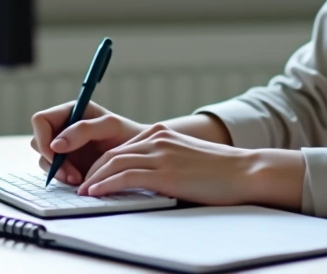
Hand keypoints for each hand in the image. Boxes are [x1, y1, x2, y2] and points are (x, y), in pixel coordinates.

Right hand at [30, 100, 146, 185]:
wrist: (137, 156)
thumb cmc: (127, 135)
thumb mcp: (109, 126)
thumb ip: (83, 130)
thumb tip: (56, 145)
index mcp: (69, 112)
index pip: (41, 121)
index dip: (44, 137)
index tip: (57, 152)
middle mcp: (62, 129)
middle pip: (38, 141)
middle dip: (51, 160)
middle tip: (70, 173)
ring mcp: (63, 148)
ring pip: (43, 160)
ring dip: (58, 172)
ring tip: (79, 179)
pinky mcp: (66, 165)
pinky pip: (53, 172)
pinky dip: (63, 178)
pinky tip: (80, 181)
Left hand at [78, 124, 305, 208]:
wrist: (245, 171)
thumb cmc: (220, 172)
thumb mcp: (186, 159)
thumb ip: (164, 162)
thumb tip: (144, 179)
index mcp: (162, 133)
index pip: (122, 147)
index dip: (102, 162)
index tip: (92, 176)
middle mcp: (158, 138)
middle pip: (112, 153)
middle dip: (92, 170)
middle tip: (81, 185)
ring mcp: (160, 154)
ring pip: (114, 163)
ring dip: (94, 179)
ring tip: (83, 192)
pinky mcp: (164, 172)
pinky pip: (124, 176)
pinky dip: (105, 184)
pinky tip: (96, 193)